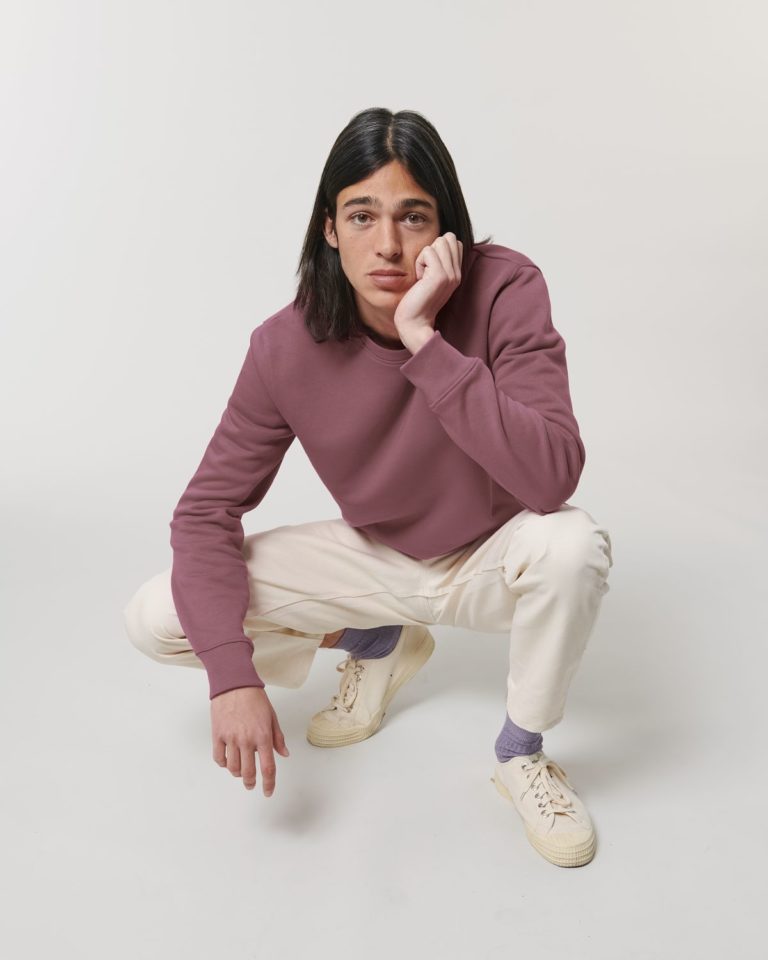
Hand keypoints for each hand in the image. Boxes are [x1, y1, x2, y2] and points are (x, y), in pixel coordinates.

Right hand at [210, 686, 288, 796]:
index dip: (269, 784)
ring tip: (240, 771)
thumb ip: (278, 738)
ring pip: (233, 768)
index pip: (268, 768)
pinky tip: (228, 761)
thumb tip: (284, 754)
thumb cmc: (255, 698)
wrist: (234, 684)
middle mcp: (247, 740)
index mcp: (263, 736)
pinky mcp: (217, 735)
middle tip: (252, 785)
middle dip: (251, 783)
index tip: (268, 792)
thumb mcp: (272, 717)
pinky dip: (224, 764)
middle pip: (248, 772)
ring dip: (237, 774)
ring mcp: (231, 738)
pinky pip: (219, 758)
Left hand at [394, 232, 462, 349]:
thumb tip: (438, 241)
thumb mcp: (430, 279)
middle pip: (448, 238)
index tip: (430, 270)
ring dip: (425, 256)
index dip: (438, 249)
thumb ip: (437, 262)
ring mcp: (450, 274)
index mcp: (456, 273)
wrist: (414, 323)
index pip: (455, 242)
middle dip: (432, 250)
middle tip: (425, 271)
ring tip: (422, 276)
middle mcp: (457, 273)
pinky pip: (427, 251)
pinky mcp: (440, 276)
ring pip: (439, 242)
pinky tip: (419, 280)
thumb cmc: (417, 301)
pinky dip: (419, 263)